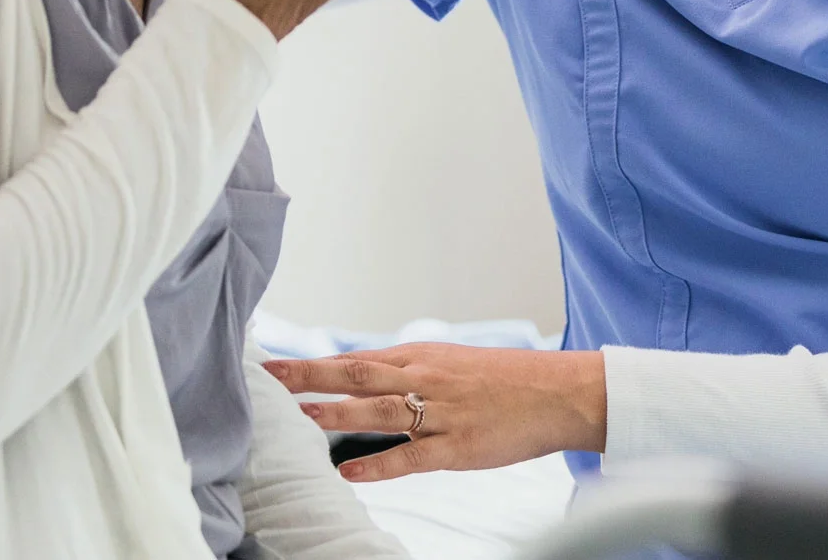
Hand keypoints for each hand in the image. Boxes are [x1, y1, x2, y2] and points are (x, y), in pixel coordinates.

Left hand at [262, 344, 607, 479]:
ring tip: (299, 416)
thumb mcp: (454, 363)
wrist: (559, 392)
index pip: (356, 358)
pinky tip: (348, 471)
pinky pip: (411, 456)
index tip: (273, 364)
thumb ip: (410, 371)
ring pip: (379, 410)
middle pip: (357, 372)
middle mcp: (426, 378)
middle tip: (268, 376)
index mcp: (423, 356)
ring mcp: (442, 412)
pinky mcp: (458, 446)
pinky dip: (377, 464)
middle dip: (309, 375)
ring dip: (336, 412)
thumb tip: (363, 378)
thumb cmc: (506, 379)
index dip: (313, 363)